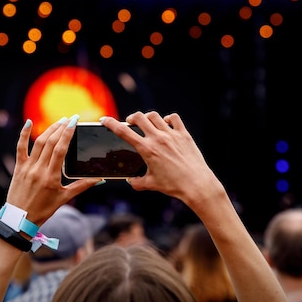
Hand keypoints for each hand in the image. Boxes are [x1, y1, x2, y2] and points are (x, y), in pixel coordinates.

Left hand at [4, 116, 100, 226]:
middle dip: (61, 128)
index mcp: (51, 177)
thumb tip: (99, 179)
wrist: (19, 220)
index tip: (74, 122)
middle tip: (70, 119)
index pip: (60, 150)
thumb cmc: (43, 210)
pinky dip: (24, 134)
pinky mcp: (19, 167)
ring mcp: (27, 167)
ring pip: (38, 143)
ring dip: (50, 129)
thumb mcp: (64, 198)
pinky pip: (20, 147)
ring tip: (59, 121)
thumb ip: (82, 186)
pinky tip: (28, 122)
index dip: (67, 133)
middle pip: (50, 143)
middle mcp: (38, 170)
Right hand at [101, 111, 220, 208]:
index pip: (124, 132)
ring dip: (147, 118)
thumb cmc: (174, 185)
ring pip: (154, 116)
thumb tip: (130, 181)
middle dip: (131, 118)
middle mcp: (158, 138)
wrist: (197, 184)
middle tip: (130, 123)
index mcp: (147, 149)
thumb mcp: (151, 184)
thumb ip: (136, 182)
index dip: (111, 123)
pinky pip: (174, 118)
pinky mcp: (184, 134)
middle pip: (138, 117)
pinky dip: (167, 119)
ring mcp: (172, 134)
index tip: (104, 119)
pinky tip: (166, 125)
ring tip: (147, 124)